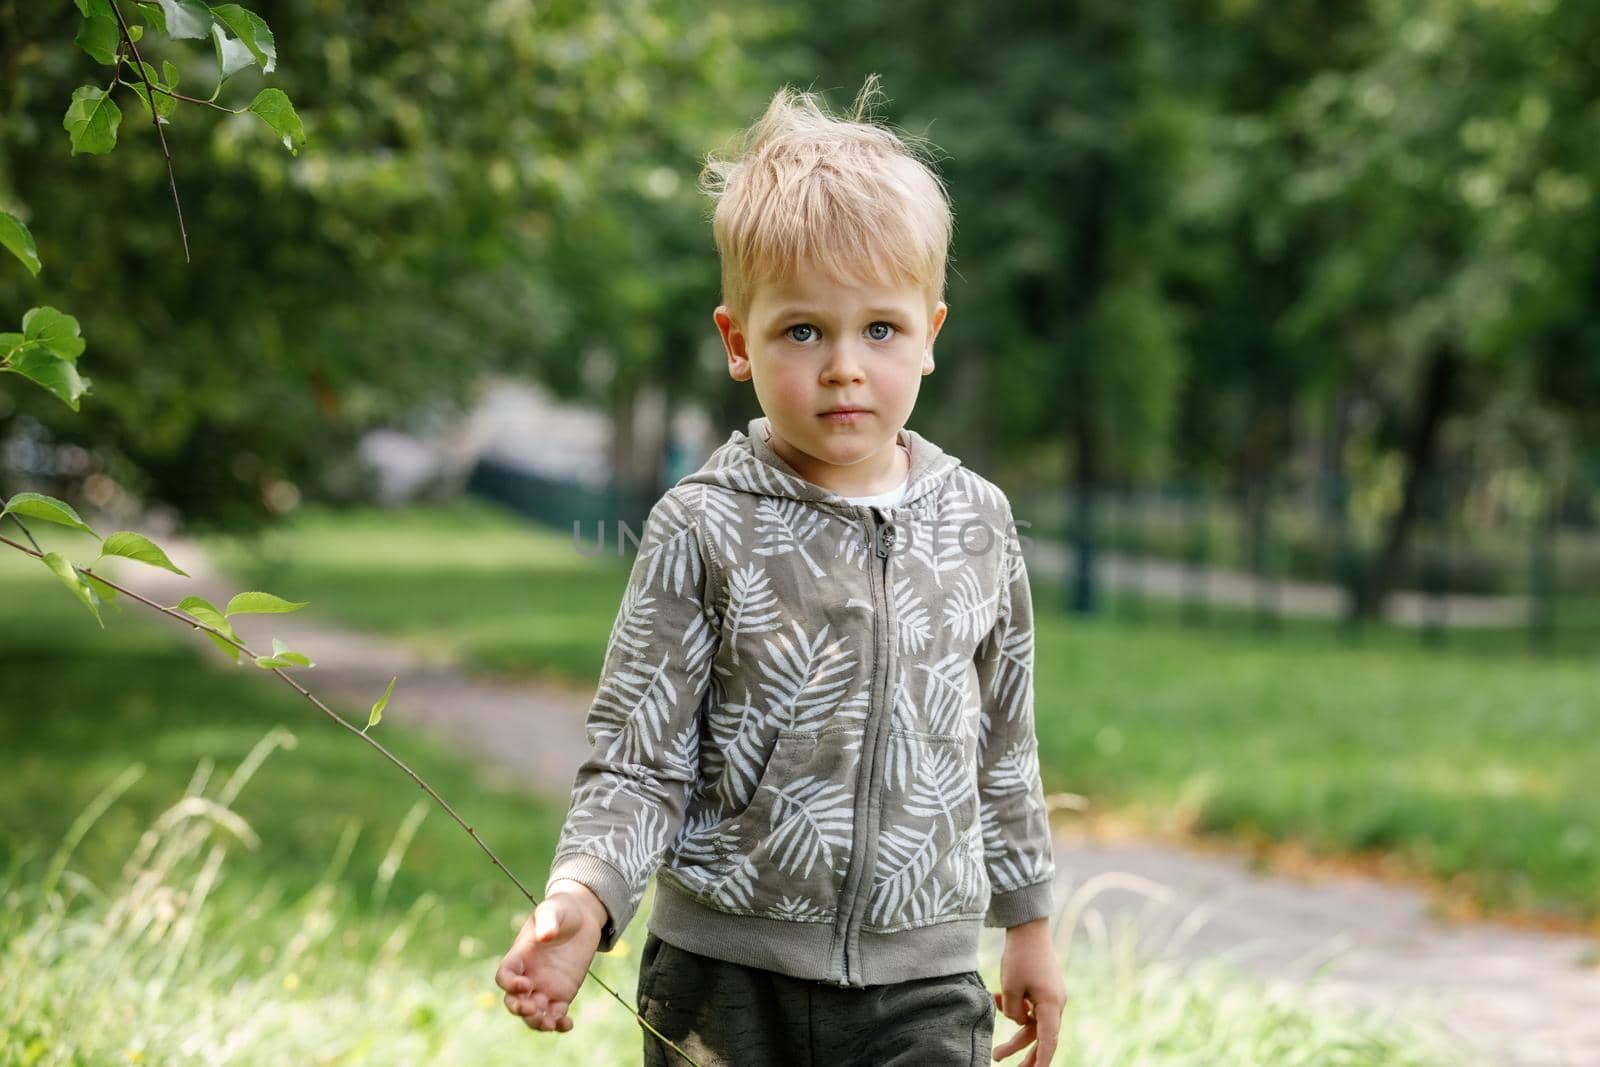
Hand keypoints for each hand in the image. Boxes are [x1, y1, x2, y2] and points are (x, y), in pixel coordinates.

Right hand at [494, 882, 606, 1032]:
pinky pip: (556, 1015)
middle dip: (520, 1009)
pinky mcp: (562, 994)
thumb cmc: (561, 910)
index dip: (509, 985)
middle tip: (534, 1009)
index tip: (526, 984)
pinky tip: (567, 1024)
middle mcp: (528, 975)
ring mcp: (544, 987)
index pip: (504, 976)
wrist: (582, 917)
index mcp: (520, 956)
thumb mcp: (553, 909)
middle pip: (514, 1001)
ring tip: (551, 1024)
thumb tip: (546, 936)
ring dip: (537, 1022)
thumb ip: (548, 921)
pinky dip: (559, 1024)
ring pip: (533, 1013)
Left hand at [991, 918, 1066, 1065]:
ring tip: (996, 1052)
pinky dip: (1014, 1008)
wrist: (1028, 928)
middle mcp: (1055, 1003)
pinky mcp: (1043, 989)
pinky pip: (1030, 1008)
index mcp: (1051, 1004)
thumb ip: (1013, 1011)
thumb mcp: (1010, 987)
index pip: (1048, 1041)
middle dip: (1025, 1056)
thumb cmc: (1020, 956)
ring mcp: (1050, 996)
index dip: (1042, 1061)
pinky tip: (996, 997)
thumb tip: (1018, 1020)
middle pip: (1040, 1036)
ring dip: (1015, 1035)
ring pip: (1032, 1024)